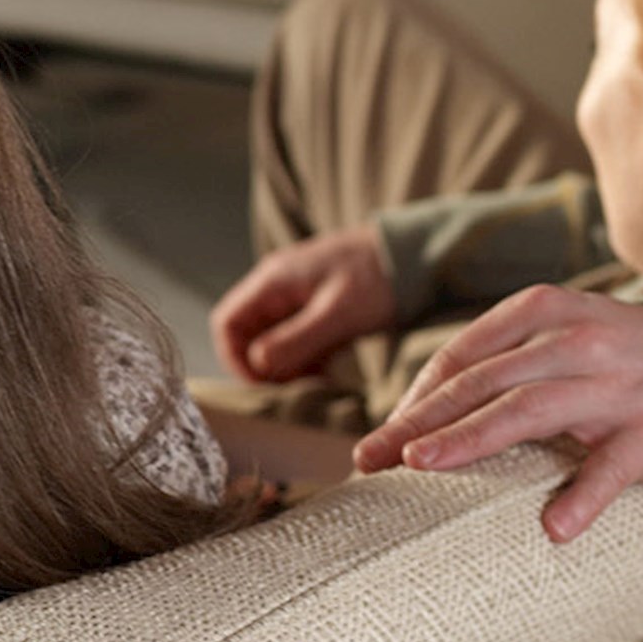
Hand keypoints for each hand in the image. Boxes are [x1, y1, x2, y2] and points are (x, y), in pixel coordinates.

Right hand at [211, 225, 395, 382]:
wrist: (415, 255)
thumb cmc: (377, 277)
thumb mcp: (337, 313)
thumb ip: (295, 339)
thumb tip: (258, 365)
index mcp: (273, 281)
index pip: (227, 323)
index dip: (235, 359)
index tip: (264, 384)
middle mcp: (277, 287)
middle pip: (246, 335)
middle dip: (263, 366)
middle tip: (294, 386)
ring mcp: (296, 297)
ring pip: (271, 340)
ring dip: (286, 365)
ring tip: (317, 377)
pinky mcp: (316, 309)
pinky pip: (296, 339)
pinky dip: (305, 358)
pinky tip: (328, 369)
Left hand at [352, 286, 642, 542]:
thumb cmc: (621, 355)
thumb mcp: (563, 333)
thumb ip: (504, 358)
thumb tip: (424, 407)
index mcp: (546, 312)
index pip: (464, 355)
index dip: (416, 398)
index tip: (380, 438)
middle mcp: (576, 341)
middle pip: (483, 382)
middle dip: (421, 422)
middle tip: (373, 458)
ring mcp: (616, 385)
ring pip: (531, 410)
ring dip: (472, 439)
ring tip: (424, 467)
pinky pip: (612, 466)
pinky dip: (582, 496)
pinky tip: (553, 526)